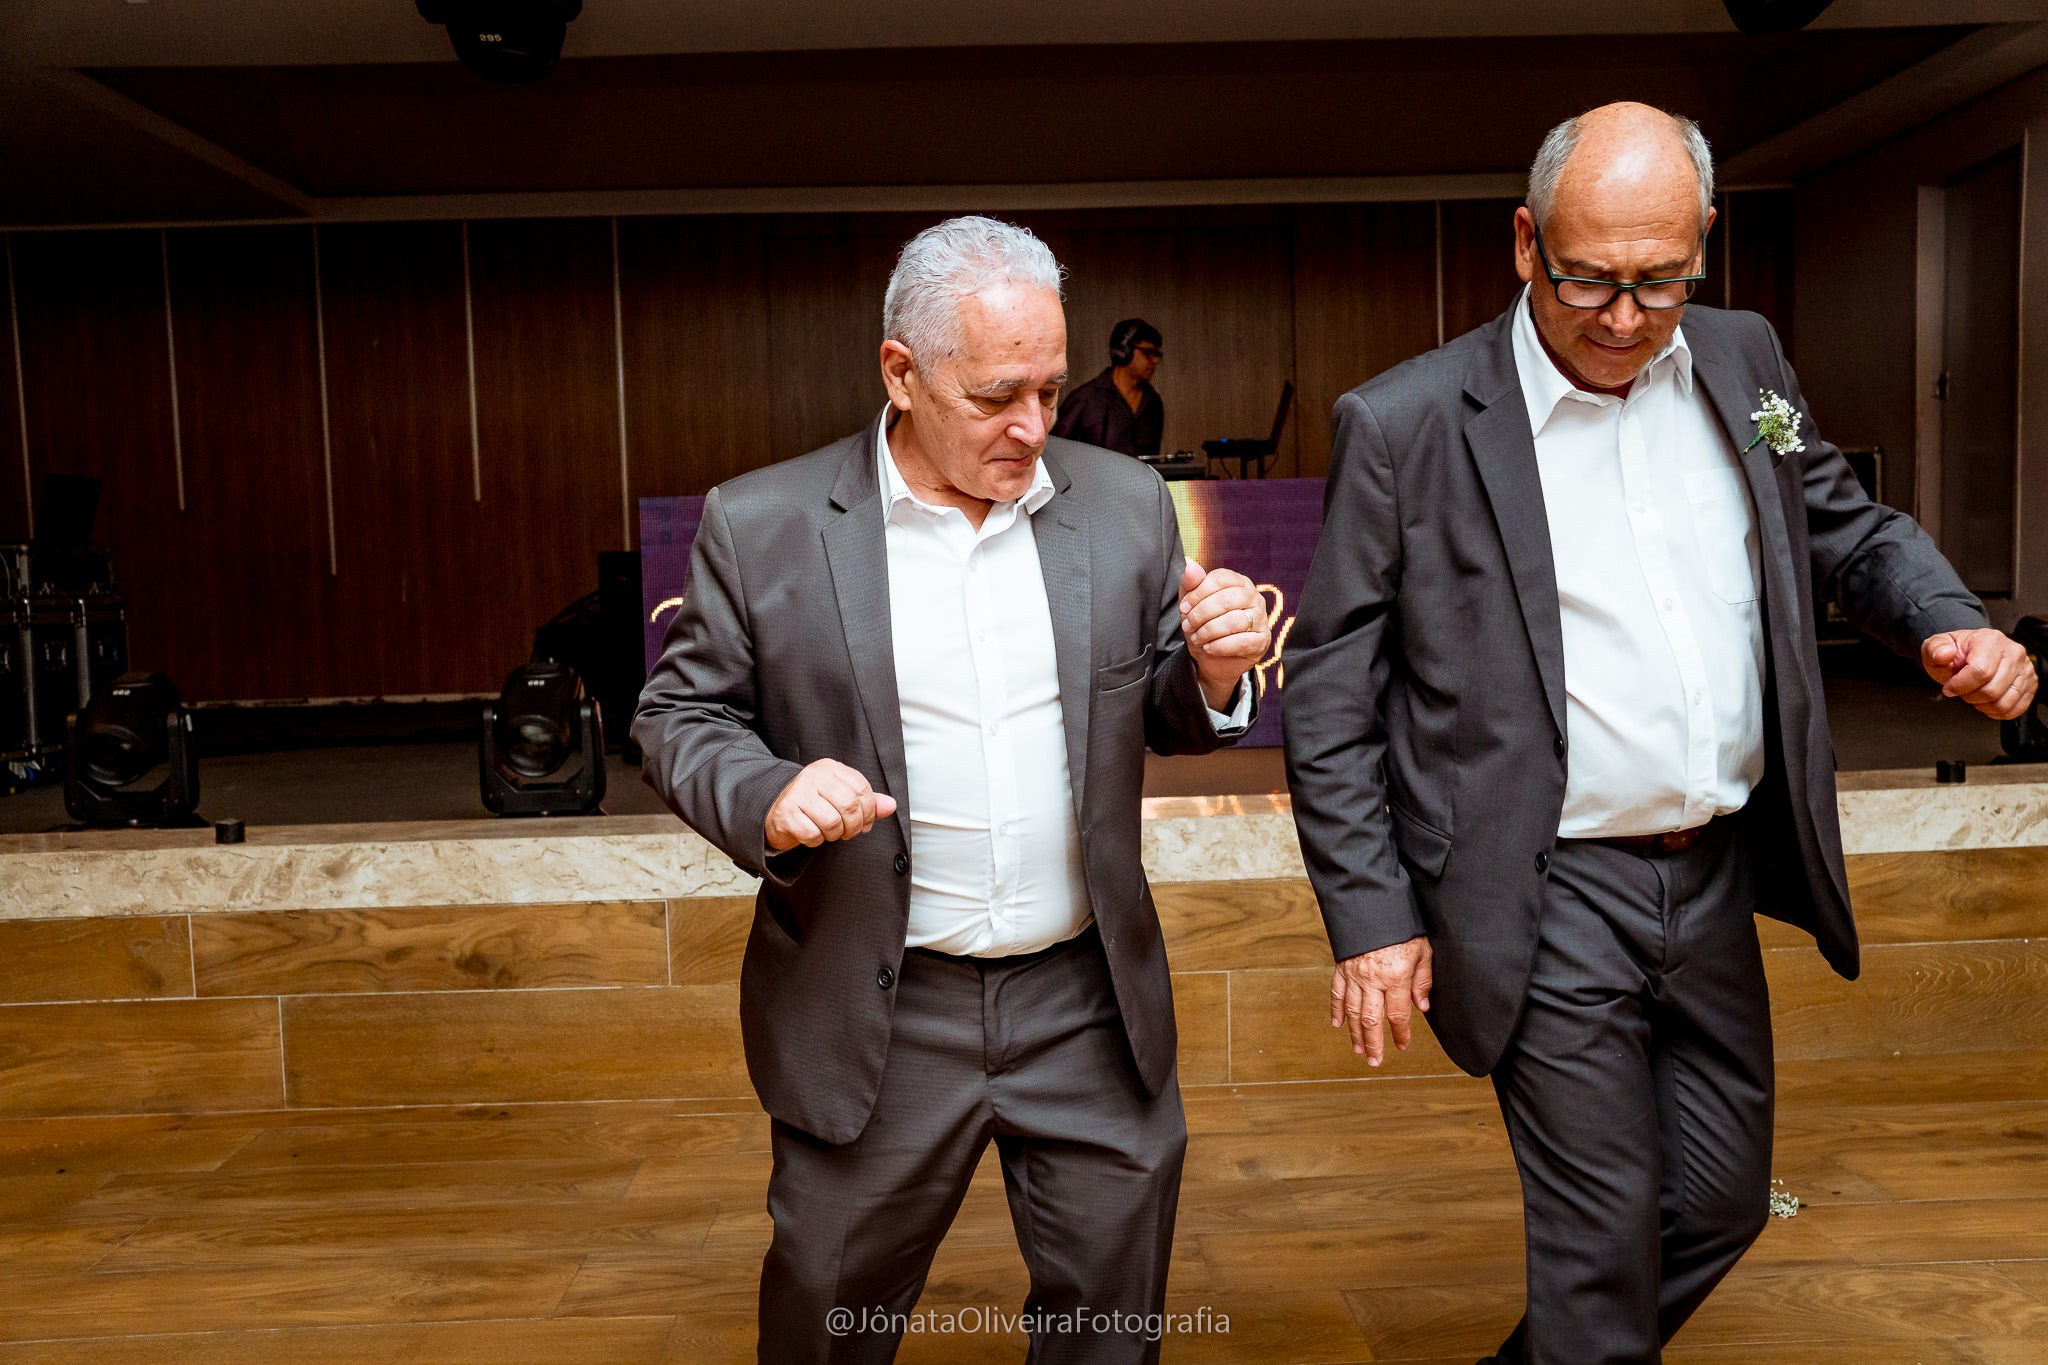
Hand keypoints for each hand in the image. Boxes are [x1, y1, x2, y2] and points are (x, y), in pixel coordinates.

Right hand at [764, 759, 897, 851]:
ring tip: (830, 832)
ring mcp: (798, 794)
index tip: (866, 822)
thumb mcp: (839, 795)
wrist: (773, 808)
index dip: (869, 811)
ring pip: (832, 822)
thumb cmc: (811, 802)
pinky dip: (816, 840)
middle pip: (850, 806)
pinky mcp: (786, 814)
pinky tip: (813, 833)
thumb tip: (890, 805)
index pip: (862, 789)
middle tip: (849, 831)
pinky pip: (813, 834)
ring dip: (835, 834)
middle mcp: (813, 777)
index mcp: (830, 768)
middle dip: (854, 826)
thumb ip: (866, 800)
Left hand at [1178, 558, 1271, 710]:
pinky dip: (1220, 646)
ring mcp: (1261, 618)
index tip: (1184, 608)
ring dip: (1209, 631)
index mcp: (1239, 582)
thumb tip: (1190, 564)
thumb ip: (1191, 584)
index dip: (1198, 593)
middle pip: (1227, 599)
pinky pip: (1242, 642)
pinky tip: (1208, 647)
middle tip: (1188, 625)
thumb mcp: (1192, 604)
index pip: (1220, 578)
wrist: (1214, 658)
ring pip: (1234, 621)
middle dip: (1201, 614)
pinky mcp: (1262, 641)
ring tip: (1197, 637)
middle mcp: (1254, 597)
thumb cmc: (1205, 625)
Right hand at [1330, 936, 1432, 1065]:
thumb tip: (1422, 1005)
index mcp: (1396, 976)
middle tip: (1375, 1061)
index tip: (1403, 1045)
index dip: (1401, 1034)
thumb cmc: (1401, 924)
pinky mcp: (1342, 967)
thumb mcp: (1422, 949)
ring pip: (1354, 1011)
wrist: (1371, 901)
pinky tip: (1338, 1024)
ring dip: (1355, 1033)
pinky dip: (1337, 1009)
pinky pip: (1337, 992)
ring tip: (1359, 1050)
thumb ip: (1423, 979)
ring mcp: (1354, 974)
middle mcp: (1373, 979)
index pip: (1398, 1014)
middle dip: (1373, 1044)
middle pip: (1372, 1020)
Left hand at [1921, 629, 2037, 720]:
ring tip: (1974, 696)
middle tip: (1962, 691)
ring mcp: (2024, 669)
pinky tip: (1986, 703)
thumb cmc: (1956, 653)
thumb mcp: (1936, 647)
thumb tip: (1943, 654)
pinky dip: (1997, 712)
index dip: (1960, 686)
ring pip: (2004, 702)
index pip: (1980, 671)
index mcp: (1990, 640)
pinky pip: (2015, 709)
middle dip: (1970, 697)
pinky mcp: (2029, 684)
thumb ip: (1935, 649)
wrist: (1970, 654)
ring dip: (1983, 706)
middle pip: (1992, 690)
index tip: (1949, 688)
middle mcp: (2013, 653)